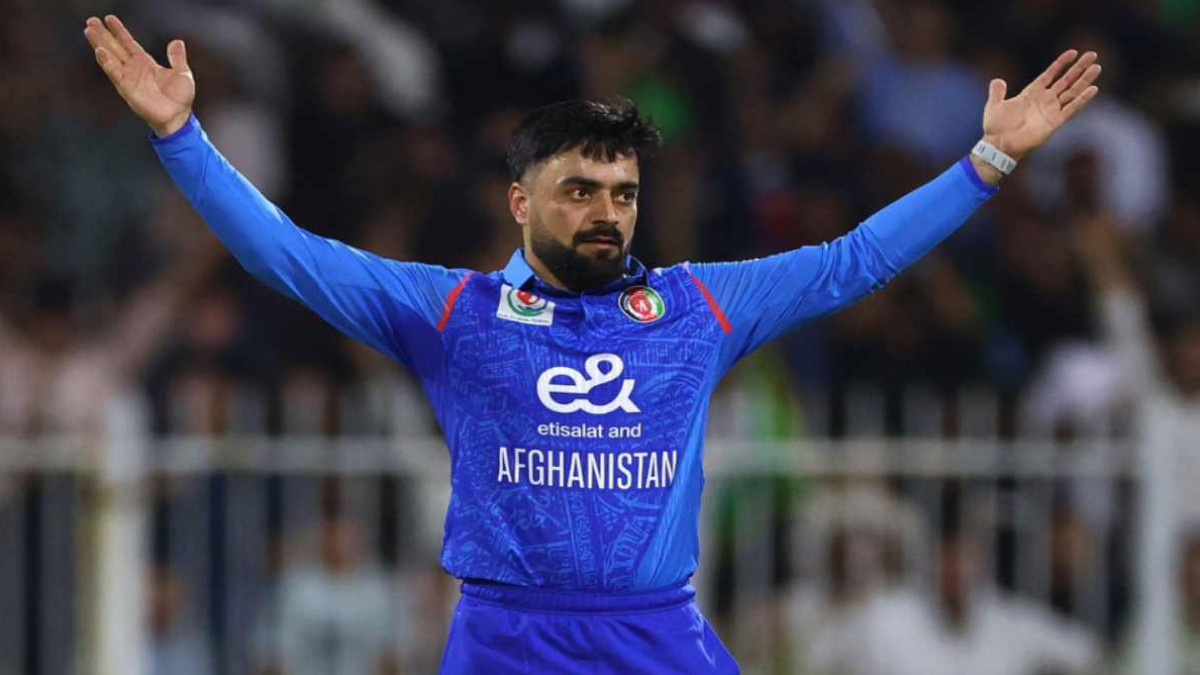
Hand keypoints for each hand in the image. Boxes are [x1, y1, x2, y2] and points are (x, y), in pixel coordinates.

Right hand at [83, 15, 194, 137]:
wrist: (178, 117)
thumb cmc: (180, 98)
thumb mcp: (183, 73)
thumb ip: (177, 57)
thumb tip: (177, 41)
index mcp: (145, 63)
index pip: (128, 43)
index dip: (119, 31)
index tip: (108, 18)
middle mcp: (134, 69)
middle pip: (115, 47)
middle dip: (103, 34)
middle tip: (91, 21)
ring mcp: (128, 78)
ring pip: (110, 57)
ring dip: (100, 44)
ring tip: (89, 31)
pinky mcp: (127, 89)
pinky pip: (115, 73)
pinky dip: (107, 63)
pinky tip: (100, 52)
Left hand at [982, 50, 1101, 160]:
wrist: (998, 145)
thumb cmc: (995, 127)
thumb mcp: (994, 105)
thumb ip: (997, 92)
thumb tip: (997, 80)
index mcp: (1031, 93)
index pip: (1050, 75)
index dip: (1061, 64)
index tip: (1073, 52)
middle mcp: (1044, 100)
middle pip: (1066, 81)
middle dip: (1079, 68)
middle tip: (1092, 54)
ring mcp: (1050, 111)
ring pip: (1072, 92)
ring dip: (1085, 80)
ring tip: (1097, 67)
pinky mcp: (1054, 122)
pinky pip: (1071, 109)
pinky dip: (1082, 99)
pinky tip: (1093, 89)